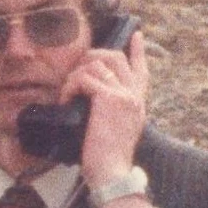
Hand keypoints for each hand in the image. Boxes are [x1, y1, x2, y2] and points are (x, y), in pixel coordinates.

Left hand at [66, 27, 149, 189]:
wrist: (112, 172)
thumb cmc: (108, 159)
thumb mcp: (118, 131)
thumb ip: (113, 112)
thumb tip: (94, 100)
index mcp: (137, 103)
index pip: (142, 70)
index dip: (138, 51)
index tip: (136, 35)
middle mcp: (134, 96)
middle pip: (116, 57)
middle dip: (93, 56)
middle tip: (77, 69)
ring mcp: (123, 95)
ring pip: (97, 64)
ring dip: (76, 75)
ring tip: (67, 93)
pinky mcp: (109, 98)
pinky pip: (85, 79)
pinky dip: (70, 87)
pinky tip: (65, 101)